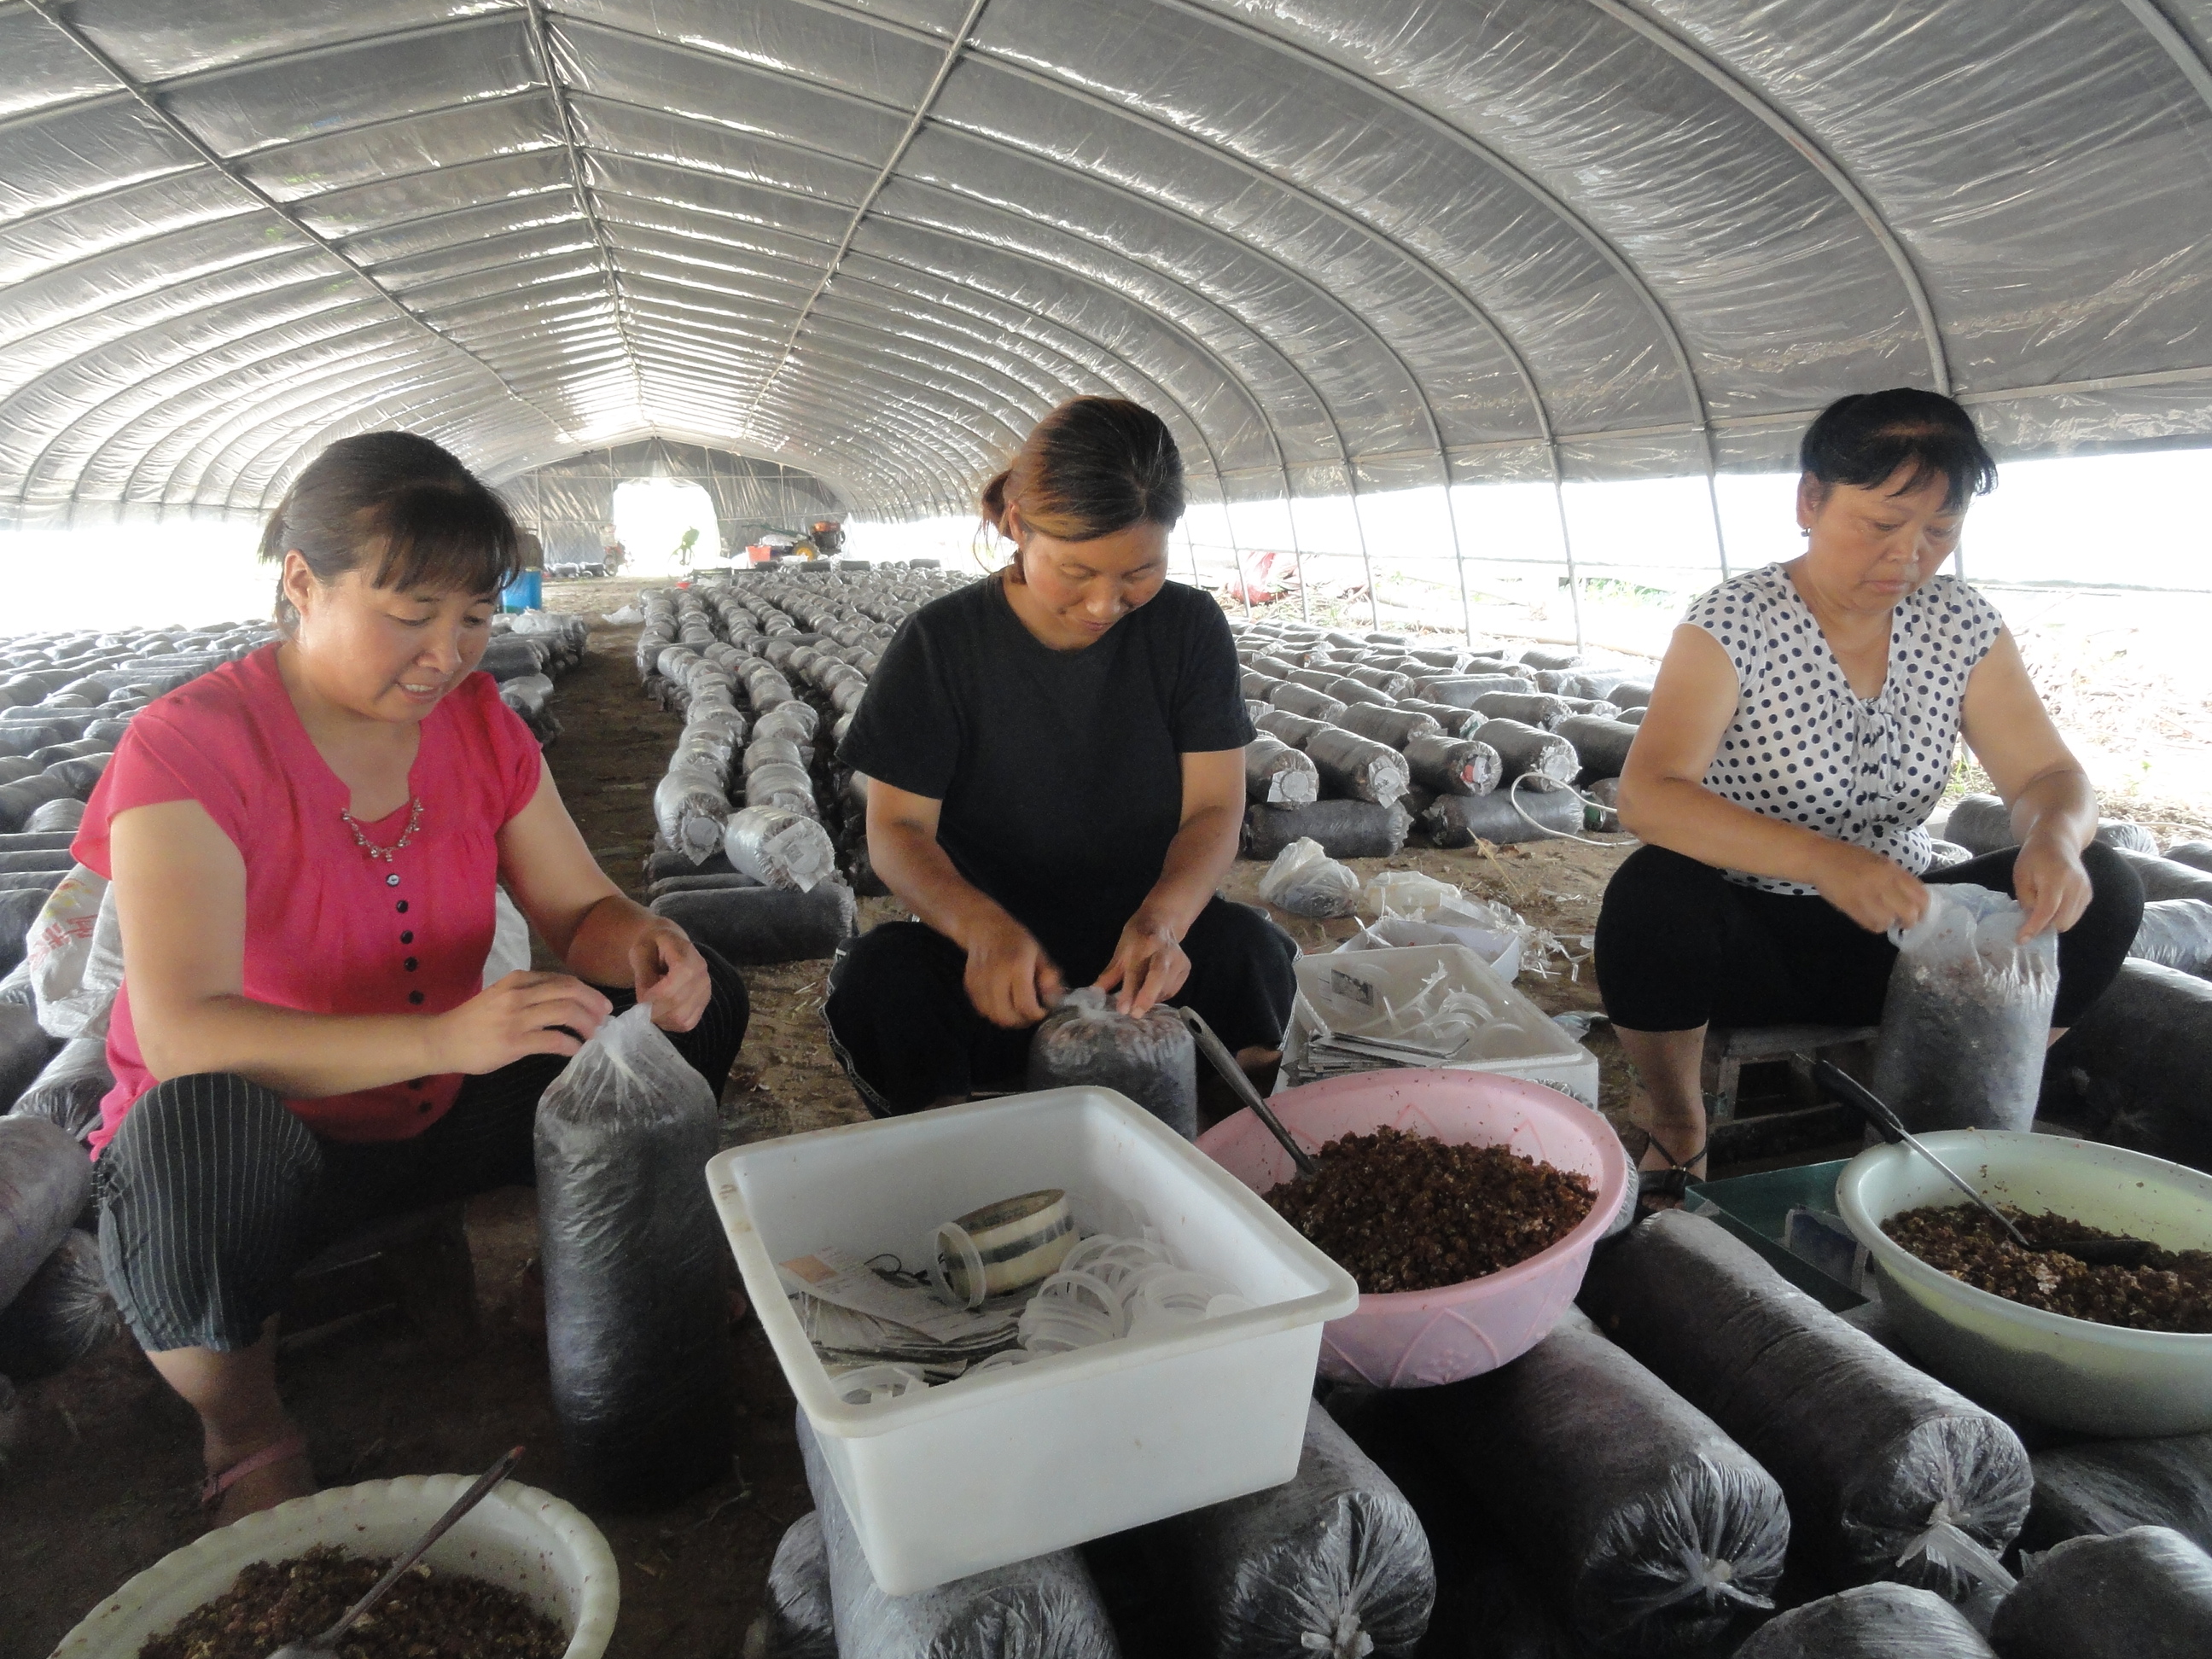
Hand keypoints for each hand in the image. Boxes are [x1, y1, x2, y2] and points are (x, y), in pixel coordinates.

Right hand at [431, 971, 612, 1073]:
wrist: (442, 1040)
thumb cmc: (473, 1021)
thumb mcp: (502, 996)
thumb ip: (529, 994)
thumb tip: (565, 1003)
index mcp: (518, 980)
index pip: (563, 980)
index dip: (587, 992)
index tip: (599, 1004)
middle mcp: (519, 994)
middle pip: (570, 991)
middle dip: (594, 1003)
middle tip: (605, 1017)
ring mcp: (516, 1017)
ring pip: (565, 1011)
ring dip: (587, 1023)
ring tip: (594, 1035)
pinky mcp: (514, 1042)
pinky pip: (553, 1039)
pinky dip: (571, 1044)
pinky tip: (577, 1050)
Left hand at [630, 918, 711, 1031]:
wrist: (669, 944)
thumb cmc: (653, 945)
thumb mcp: (640, 951)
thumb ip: (642, 974)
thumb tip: (645, 1001)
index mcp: (688, 958)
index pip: (672, 988)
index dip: (653, 998)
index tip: (640, 997)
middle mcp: (702, 976)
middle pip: (677, 1006)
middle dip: (654, 1010)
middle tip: (642, 1005)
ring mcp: (706, 992)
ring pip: (682, 1019)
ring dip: (661, 1018)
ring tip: (652, 1007)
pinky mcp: (704, 1004)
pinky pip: (687, 1024)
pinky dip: (670, 1023)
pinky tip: (662, 1011)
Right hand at [960, 909, 1062, 1027]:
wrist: (985, 928)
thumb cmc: (1016, 941)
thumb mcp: (1039, 954)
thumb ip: (1049, 977)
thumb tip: (1053, 998)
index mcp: (1017, 966)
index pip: (1025, 1005)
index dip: (1036, 1015)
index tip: (1042, 1011)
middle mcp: (996, 975)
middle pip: (1006, 1016)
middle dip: (1021, 1021)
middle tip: (1030, 1014)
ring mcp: (979, 982)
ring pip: (992, 1017)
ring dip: (1007, 1019)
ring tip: (1017, 1011)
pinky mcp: (969, 986)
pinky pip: (982, 1010)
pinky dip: (994, 1013)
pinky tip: (1003, 1003)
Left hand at [1094, 913, 1189, 1016]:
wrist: (1162, 921)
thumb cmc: (1137, 937)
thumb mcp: (1120, 951)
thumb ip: (1109, 974)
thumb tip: (1094, 994)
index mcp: (1143, 943)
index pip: (1136, 970)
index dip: (1129, 991)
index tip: (1122, 1009)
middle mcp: (1164, 950)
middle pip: (1158, 975)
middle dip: (1147, 997)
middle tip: (1136, 1015)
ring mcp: (1178, 959)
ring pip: (1166, 987)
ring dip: (1151, 1000)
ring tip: (1139, 1006)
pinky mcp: (1186, 967)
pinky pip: (1173, 989)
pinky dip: (1160, 997)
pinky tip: (1152, 996)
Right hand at [1812, 841, 1930, 934]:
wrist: (1820, 858)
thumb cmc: (1850, 857)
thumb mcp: (1880, 861)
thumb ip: (1897, 877)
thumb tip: (1912, 898)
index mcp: (1892, 870)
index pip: (1921, 895)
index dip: (1923, 908)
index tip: (1919, 912)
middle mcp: (1882, 883)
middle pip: (1909, 912)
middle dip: (1910, 920)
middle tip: (1903, 920)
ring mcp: (1866, 895)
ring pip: (1890, 921)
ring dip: (1889, 922)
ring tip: (1883, 917)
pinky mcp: (1851, 906)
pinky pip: (1871, 925)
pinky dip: (1874, 925)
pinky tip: (1870, 918)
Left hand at [2012, 829, 2092, 939]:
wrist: (2058, 841)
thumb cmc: (2034, 857)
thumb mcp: (2021, 875)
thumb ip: (2026, 899)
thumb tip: (2030, 921)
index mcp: (2056, 878)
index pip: (2046, 911)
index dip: (2033, 927)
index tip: (2021, 939)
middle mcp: (2075, 885)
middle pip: (2061, 920)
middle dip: (2043, 926)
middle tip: (2028, 922)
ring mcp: (2085, 890)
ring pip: (2069, 921)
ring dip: (2053, 923)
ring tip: (2040, 910)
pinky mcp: (2089, 893)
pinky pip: (2075, 915)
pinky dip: (2062, 916)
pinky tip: (2052, 905)